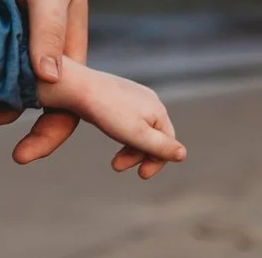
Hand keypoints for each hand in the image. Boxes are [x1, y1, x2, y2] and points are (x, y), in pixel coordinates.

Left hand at [36, 58, 184, 177]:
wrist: (78, 87)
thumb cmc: (108, 112)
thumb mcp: (138, 136)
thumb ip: (161, 147)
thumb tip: (183, 155)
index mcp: (158, 110)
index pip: (167, 143)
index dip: (157, 162)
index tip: (142, 175)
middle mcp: (149, 100)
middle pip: (152, 136)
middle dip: (138, 156)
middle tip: (116, 168)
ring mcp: (133, 96)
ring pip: (138, 129)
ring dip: (128, 148)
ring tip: (113, 161)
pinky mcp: (118, 95)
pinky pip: (126, 119)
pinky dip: (121, 133)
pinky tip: (110, 134)